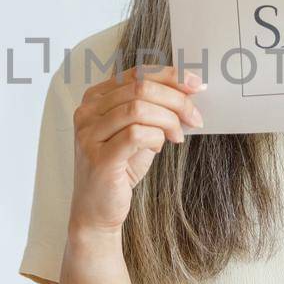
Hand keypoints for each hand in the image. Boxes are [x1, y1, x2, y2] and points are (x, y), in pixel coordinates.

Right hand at [68, 66, 205, 233]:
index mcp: (95, 98)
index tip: (196, 84)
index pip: (136, 73)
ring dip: (169, 120)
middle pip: (140, 88)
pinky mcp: (98, 157)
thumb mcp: (138, 131)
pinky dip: (156, 137)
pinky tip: (159, 146)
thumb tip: (189, 89)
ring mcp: (89, 134)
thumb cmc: (119, 169)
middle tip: (194, 117)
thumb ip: (154, 109)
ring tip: (177, 136)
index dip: (170, 76)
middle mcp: (87, 112)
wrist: (97, 210)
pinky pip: (135, 134)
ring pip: (138, 108)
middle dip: (176, 100)